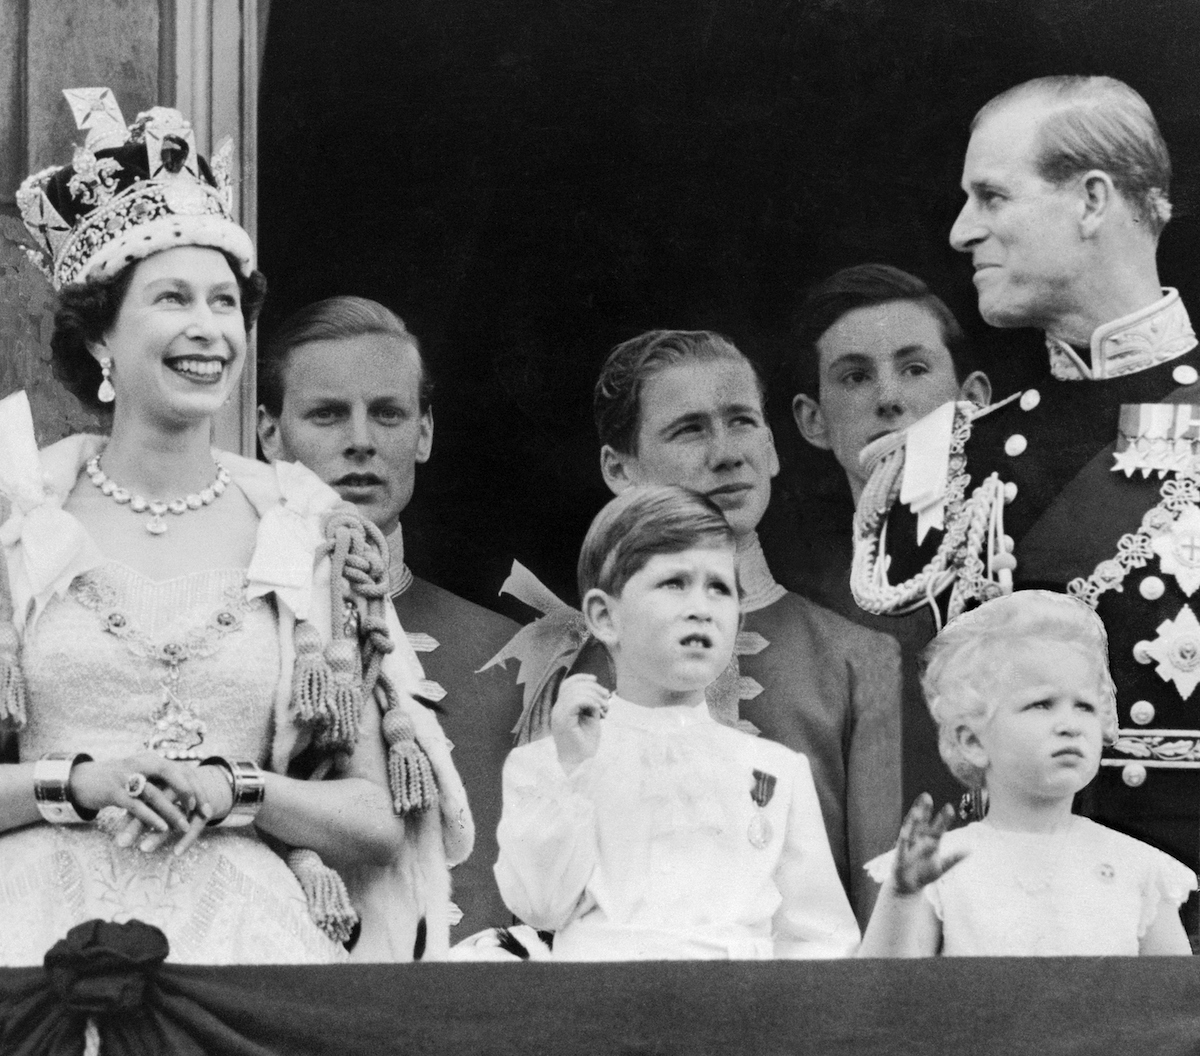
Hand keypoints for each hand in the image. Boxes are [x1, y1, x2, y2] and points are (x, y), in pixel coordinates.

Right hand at [68, 754, 226, 853]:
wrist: (82, 780)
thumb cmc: (118, 780)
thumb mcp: (142, 775)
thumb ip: (161, 780)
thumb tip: (189, 792)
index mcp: (152, 759)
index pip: (181, 770)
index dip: (196, 787)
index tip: (207, 805)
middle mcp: (142, 763)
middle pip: (173, 774)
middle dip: (190, 794)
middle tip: (202, 812)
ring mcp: (127, 776)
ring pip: (155, 793)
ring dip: (172, 811)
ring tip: (185, 827)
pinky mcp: (114, 792)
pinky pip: (137, 806)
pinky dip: (151, 817)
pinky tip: (162, 828)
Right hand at [550, 673, 609, 773]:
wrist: (580, 765)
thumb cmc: (585, 744)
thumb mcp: (590, 718)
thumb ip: (589, 704)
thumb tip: (599, 689)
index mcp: (562, 708)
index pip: (567, 684)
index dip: (581, 678)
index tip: (596, 680)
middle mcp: (557, 710)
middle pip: (573, 686)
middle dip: (593, 688)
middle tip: (606, 698)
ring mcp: (558, 715)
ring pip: (575, 692)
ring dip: (595, 696)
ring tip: (605, 707)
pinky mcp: (563, 721)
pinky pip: (577, 701)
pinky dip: (591, 702)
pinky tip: (598, 711)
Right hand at [891, 793, 967, 895]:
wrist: (908, 886)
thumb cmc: (924, 874)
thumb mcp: (942, 867)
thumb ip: (953, 859)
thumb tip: (970, 850)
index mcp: (929, 841)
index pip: (938, 828)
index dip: (943, 819)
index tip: (950, 808)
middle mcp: (918, 840)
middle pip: (921, 822)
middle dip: (923, 810)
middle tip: (926, 796)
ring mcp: (909, 846)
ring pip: (910, 830)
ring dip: (912, 821)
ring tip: (916, 811)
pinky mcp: (900, 856)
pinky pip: (902, 846)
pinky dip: (904, 839)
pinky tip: (905, 831)